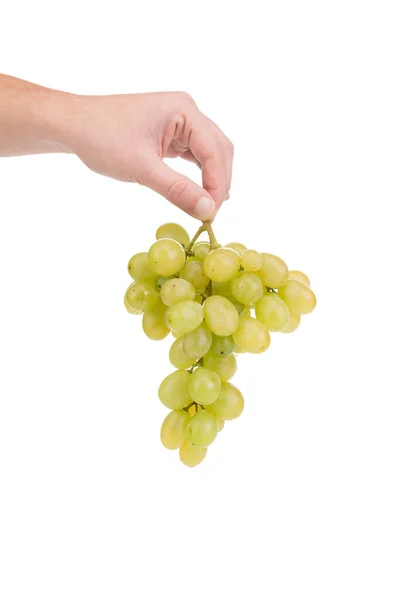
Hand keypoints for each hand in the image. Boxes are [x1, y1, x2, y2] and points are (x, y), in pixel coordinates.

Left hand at [63, 92, 233, 219]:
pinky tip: (201, 194)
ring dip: (212, 180)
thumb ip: (177, 189)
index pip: (213, 150)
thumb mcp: (141, 168)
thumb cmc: (101, 138)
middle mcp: (187, 111)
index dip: (217, 184)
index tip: (212, 213)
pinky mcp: (171, 134)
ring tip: (208, 208)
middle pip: (218, 150)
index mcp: (183, 109)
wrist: (73, 125)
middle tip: (211, 214)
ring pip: (210, 154)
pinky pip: (195, 155)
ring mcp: (180, 122)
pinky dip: (200, 175)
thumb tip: (208, 211)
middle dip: (219, 182)